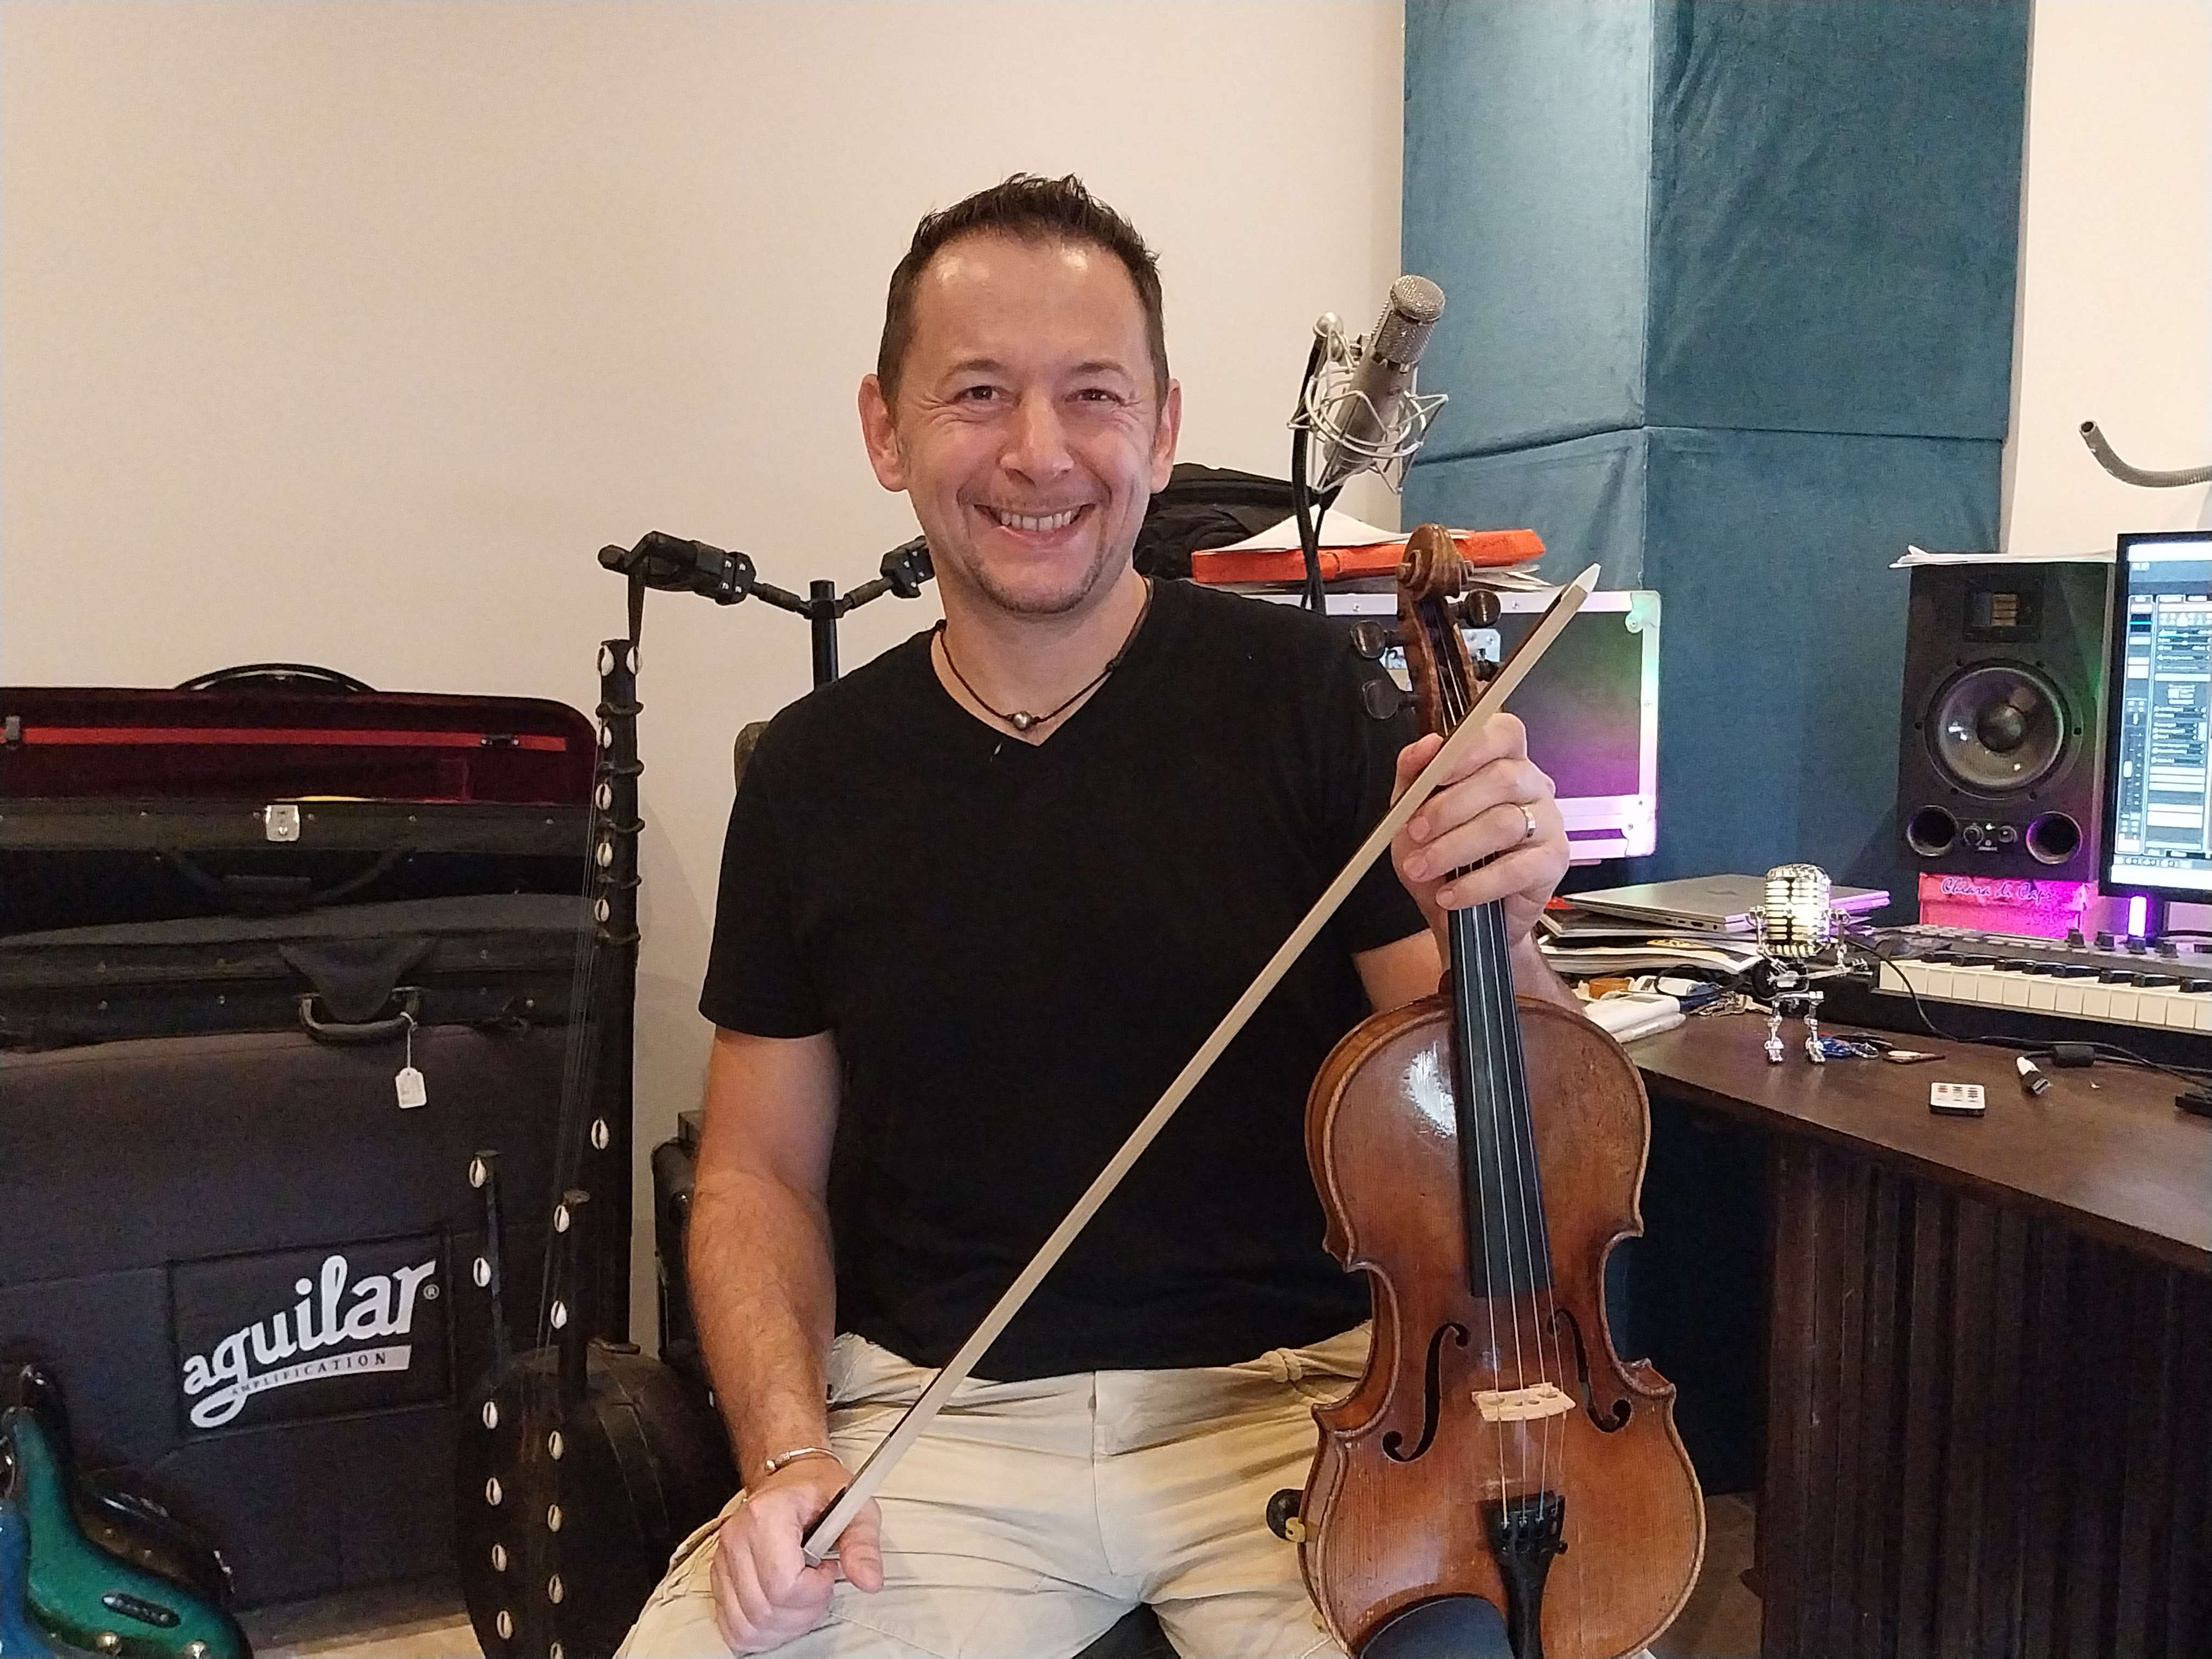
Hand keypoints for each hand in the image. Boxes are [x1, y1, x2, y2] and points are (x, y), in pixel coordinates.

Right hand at [709, 1456, 881, 1653]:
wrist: (791, 1479)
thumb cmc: (822, 1493)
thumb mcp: (856, 1509)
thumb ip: (863, 1545)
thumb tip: (869, 1580)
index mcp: (768, 1515)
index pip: (785, 1585)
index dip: (815, 1590)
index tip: (828, 1569)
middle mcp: (737, 1536)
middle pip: (765, 1610)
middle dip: (803, 1613)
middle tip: (819, 1587)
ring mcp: (722, 1558)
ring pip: (746, 1625)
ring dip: (782, 1627)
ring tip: (802, 1598)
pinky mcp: (718, 1576)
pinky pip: (731, 1626)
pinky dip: (758, 1632)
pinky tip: (780, 1613)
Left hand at [1390, 714, 1568, 950]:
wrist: (1460, 916)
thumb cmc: (1443, 858)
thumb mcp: (1414, 813)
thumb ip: (1415, 775)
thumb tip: (1425, 746)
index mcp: (1502, 761)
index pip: (1503, 733)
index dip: (1472, 747)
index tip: (1436, 771)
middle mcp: (1532, 785)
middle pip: (1502, 778)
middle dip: (1449, 807)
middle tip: (1416, 832)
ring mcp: (1548, 822)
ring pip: (1505, 823)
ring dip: (1453, 848)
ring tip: (1423, 868)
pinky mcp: (1553, 862)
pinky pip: (1516, 868)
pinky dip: (1475, 884)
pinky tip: (1452, 893)